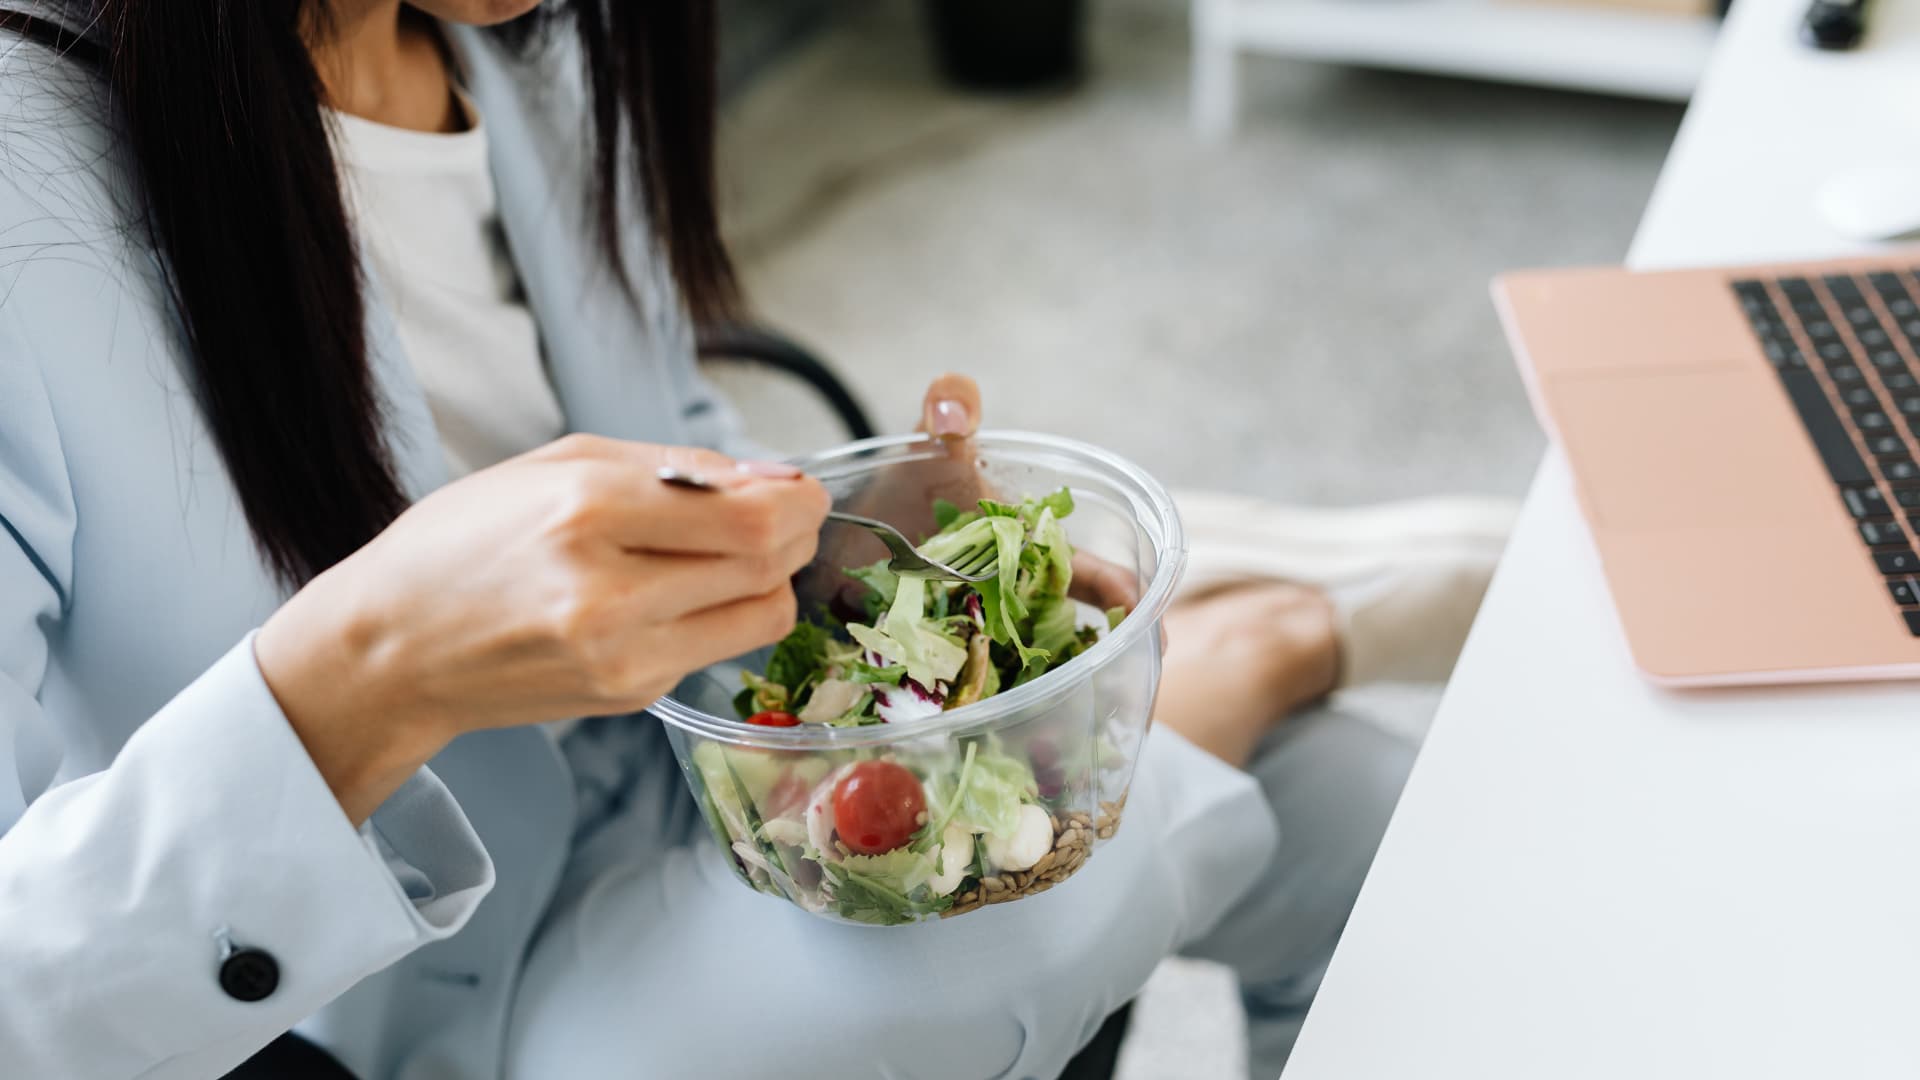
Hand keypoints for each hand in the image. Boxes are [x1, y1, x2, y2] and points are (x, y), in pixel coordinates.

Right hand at [255, 435, 830, 822]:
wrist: (393, 649)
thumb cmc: (465, 543)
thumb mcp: (556, 464)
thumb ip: (673, 466)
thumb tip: (771, 476)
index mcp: (586, 512)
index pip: (748, 515)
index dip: (797, 499)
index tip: (799, 487)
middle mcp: (609, 591)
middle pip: (768, 563)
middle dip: (797, 531)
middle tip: (788, 513)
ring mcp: (622, 655)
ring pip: (762, 615)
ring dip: (772, 577)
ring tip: (737, 551)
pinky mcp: (630, 696)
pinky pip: (718, 647)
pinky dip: (725, 613)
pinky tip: (684, 590)